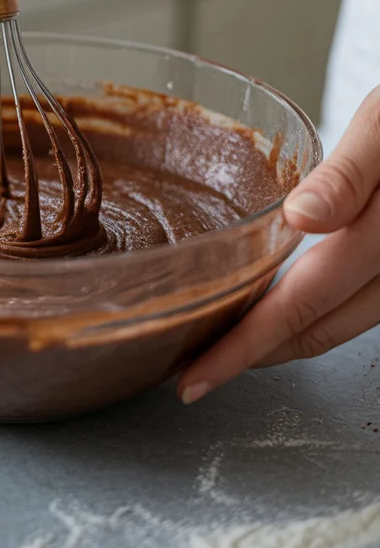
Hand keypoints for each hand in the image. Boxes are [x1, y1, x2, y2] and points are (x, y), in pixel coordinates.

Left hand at [179, 86, 379, 403]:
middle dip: (254, 356)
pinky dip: (311, 314)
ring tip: (225, 345)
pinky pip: (354, 305)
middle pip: (321, 330)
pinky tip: (276, 305)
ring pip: (339, 325)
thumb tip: (302, 216)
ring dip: (282, 341)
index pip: (308, 303)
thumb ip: (349, 173)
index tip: (197, 375)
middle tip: (193, 372)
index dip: (248, 345)